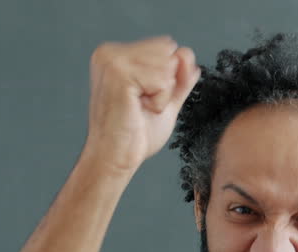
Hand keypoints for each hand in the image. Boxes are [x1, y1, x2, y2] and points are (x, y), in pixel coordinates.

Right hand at [83, 36, 200, 173]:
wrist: (115, 159)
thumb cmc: (134, 136)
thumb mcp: (164, 100)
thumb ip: (177, 78)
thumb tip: (187, 54)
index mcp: (116, 54)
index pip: (166, 46)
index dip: (167, 78)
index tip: (143, 100)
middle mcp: (110, 52)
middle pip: (169, 51)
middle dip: (166, 84)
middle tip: (141, 106)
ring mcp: (112, 60)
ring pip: (168, 65)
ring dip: (162, 95)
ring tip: (139, 108)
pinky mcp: (119, 74)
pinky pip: (164, 81)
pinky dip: (159, 102)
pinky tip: (138, 111)